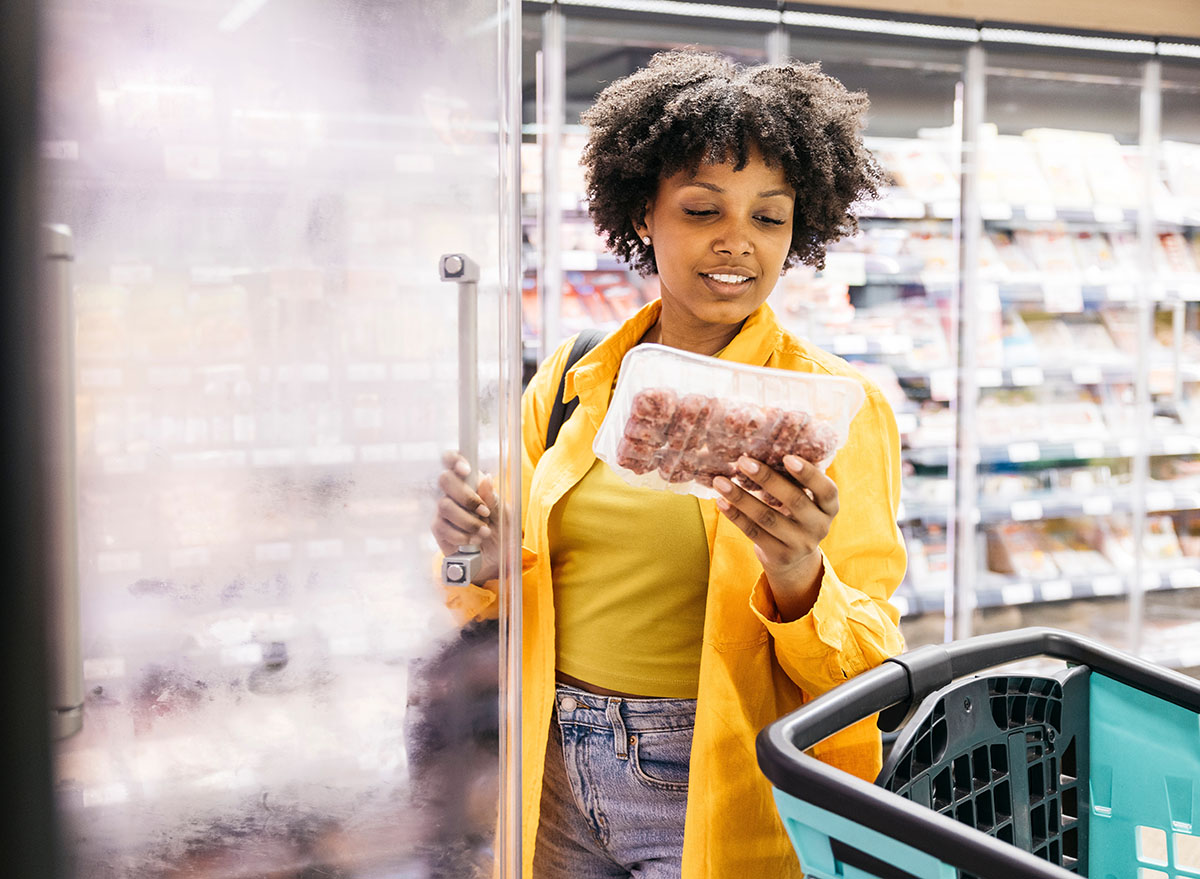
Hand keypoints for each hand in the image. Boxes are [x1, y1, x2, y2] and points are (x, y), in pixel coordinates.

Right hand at [431, 450, 499, 584]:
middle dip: (465, 496)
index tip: (466, 469)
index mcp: (471, 483)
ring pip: (444, 505)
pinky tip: (473, 541)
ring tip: (484, 532)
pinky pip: (442, 527)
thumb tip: (485, 478)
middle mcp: (454, 494)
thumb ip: (493, 498)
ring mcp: (444, 511)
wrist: (496, 561)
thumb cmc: (501, 533)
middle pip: (444, 479)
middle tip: (483, 511)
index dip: (454, 459)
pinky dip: (461, 535)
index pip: (453, 461)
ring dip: (468, 521)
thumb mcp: (505, 515)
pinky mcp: (439, 530)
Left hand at [712, 454, 838, 620]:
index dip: (808, 474)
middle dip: (767, 479)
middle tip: (743, 461)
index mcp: (829, 507)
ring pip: (767, 518)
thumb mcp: (806, 500)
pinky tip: (721, 502)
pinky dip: (735, 516)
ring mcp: (800, 544)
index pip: (826, 489)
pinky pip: (754, 533)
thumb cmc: (796, 515)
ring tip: (720, 481)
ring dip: (741, 498)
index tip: (787, 457)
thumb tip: (763, 447)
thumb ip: (795, 481)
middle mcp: (819, 526)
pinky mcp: (780, 556)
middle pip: (794, 501)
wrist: (794, 560)